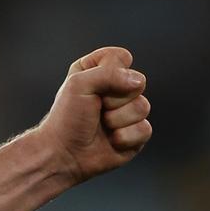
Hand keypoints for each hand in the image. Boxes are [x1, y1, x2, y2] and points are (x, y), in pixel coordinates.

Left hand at [35, 46, 152, 184]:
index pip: (121, 57)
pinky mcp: (136, 133)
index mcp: (98, 69)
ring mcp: (127, 111)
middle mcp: (116, 88)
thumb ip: (108, 74)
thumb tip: (138, 81)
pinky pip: (145, 129)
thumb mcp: (79, 85)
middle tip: (95, 108)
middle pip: (137, 81)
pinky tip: (111, 140)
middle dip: (114, 99)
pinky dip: (125, 137)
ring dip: (117, 120)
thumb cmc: (66, 117)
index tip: (90, 86)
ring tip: (101, 125)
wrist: (64, 153)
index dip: (109, 71)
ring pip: (143, 107)